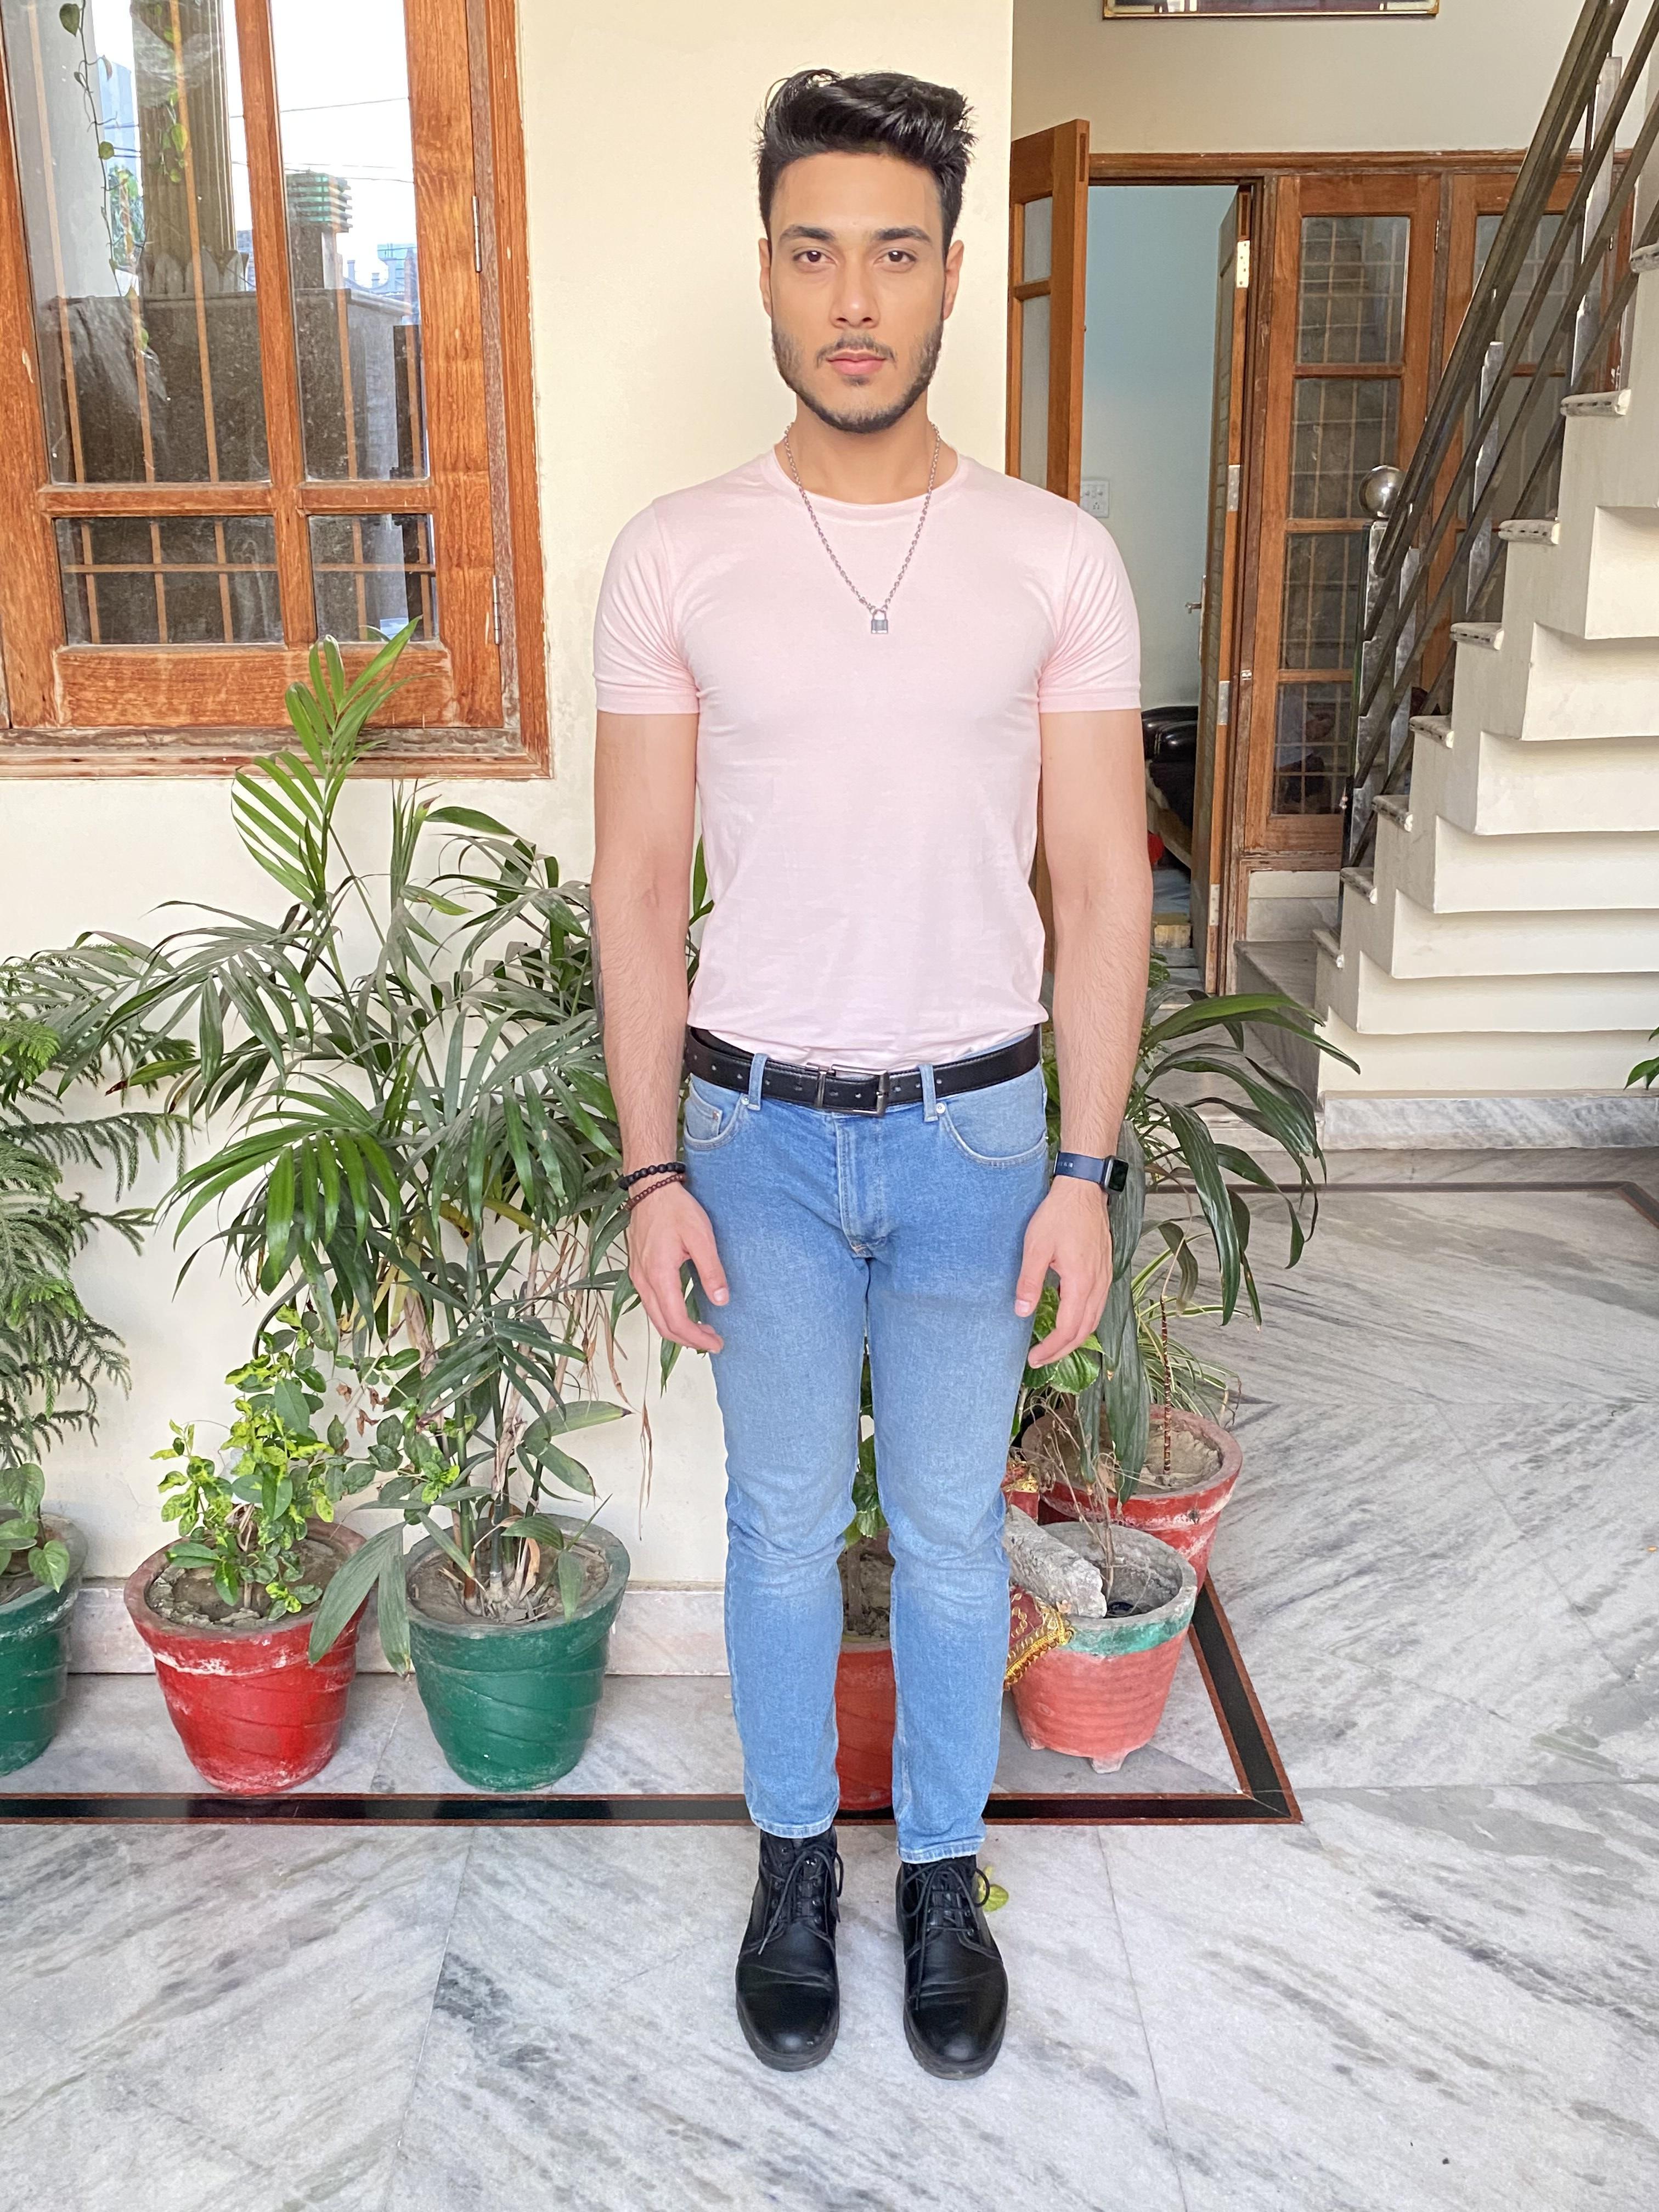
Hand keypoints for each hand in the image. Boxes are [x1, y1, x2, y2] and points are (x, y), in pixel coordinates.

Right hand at [626, 1180, 728, 1352]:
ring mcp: (637, 1276)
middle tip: (712, 1341)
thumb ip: (712, 1271)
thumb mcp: (701, 1237)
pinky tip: (683, 1312)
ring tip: (701, 1330)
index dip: (697, 1338)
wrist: (650, 1188)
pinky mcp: (637, 1270)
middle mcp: (644, 1280)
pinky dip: (667, 1316)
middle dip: (688, 1340)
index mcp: (659, 1275)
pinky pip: (650, 1303)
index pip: (676, 1321)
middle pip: (663, 1325)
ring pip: (654, 1316)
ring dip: (677, 1329)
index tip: (716, 1343)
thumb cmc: (675, 1208)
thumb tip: (721, 1300)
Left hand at [1014, 1177, 1113, 1365]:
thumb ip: (1029, 1282)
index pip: (1068, 1330)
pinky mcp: (1104, 1269)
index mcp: (1081, 1282)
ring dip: (1075, 1338)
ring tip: (1054, 1347)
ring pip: (1094, 1320)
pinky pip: (1098, 1305)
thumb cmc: (1059, 1214)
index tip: (1034, 1358)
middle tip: (1041, 1359)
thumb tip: (1022, 1312)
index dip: (1052, 1349)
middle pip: (1085, 1331)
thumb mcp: (1035, 1247)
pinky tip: (1070, 1320)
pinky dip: (1084, 1321)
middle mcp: (1098, 1284)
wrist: (1083, 1190)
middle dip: (1063, 1350)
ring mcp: (1104, 1277)